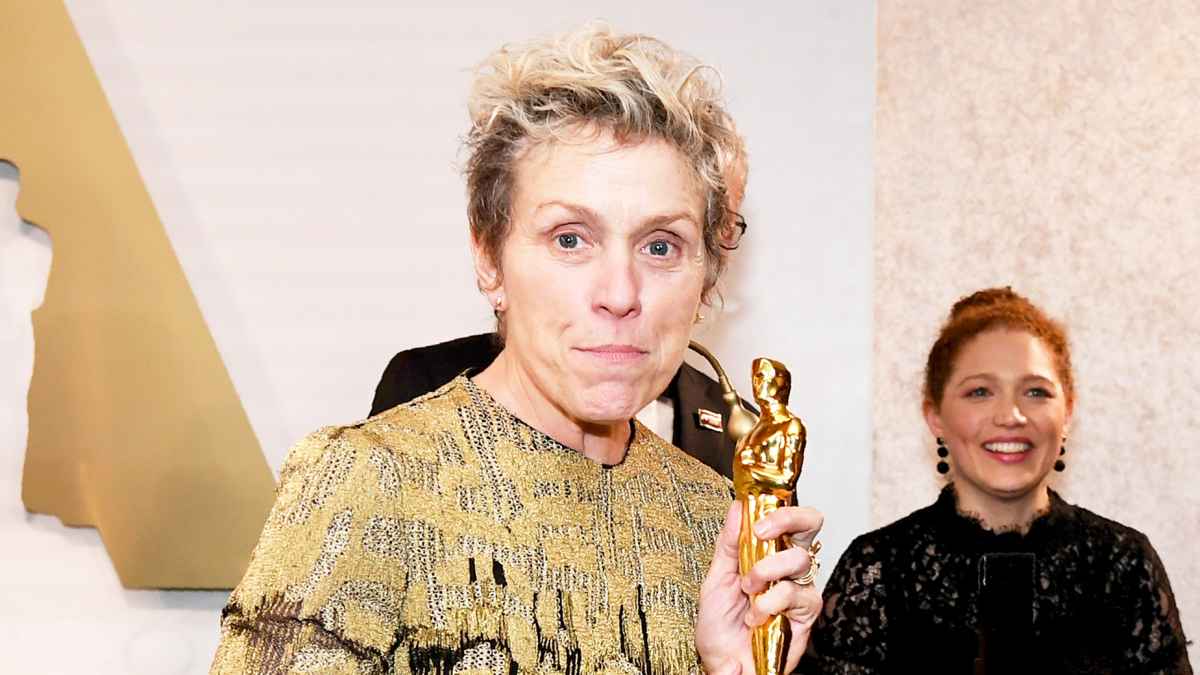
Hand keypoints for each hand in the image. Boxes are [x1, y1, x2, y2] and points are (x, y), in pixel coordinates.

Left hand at [695, 501, 823, 673]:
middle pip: (809, 523)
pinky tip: (756, 616)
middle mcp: (787, 566)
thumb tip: (738, 507)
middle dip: (785, 520)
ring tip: (748, 592)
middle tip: (761, 533)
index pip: (787, 517)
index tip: (755, 518)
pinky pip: (796, 594)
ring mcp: (799, 586)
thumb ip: (728, 543)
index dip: (778, 508)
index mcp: (767, 552)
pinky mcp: (806, 612)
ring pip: (798, 558)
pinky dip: (770, 603)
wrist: (723, 662)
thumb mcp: (716, 577)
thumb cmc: (721, 625)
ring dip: (765, 572)